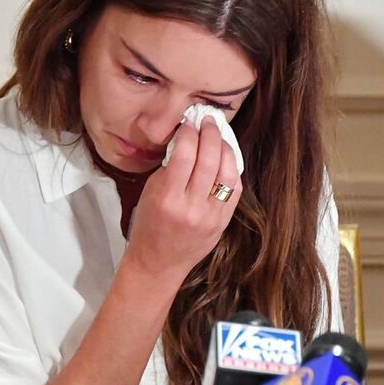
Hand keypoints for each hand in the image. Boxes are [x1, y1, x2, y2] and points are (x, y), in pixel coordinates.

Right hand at [124, 117, 241, 278]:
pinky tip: (227, 158)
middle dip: (211, 134)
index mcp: (168, 198)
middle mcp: (192, 207)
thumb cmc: (148, 225)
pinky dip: (232, 169)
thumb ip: (169, 168)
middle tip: (209, 121)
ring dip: (225, 148)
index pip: (184, 156)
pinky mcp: (223, 222)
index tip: (189, 123)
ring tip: (219, 135)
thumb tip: (187, 141)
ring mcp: (211, 216)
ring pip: (227, 173)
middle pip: (209, 160)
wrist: (158, 263)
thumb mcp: (150, 193)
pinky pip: (234, 189)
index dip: (190, 133)